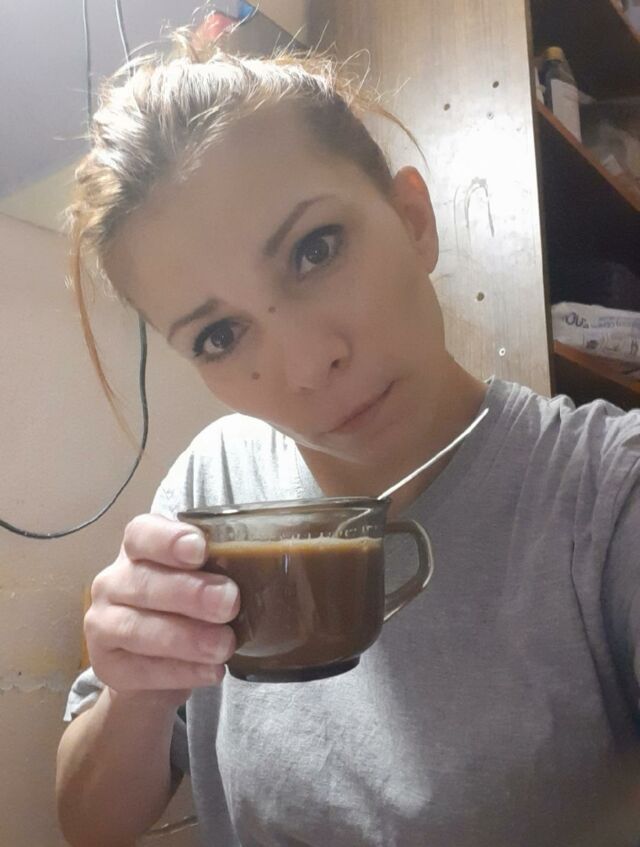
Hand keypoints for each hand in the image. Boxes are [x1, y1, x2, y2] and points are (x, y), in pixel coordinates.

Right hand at [84, 514, 238, 705]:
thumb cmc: (187, 608)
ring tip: (225, 645)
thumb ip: (223, 569)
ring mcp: (103, 623)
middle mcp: (114, 581)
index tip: (200, 549)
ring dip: (186, 637)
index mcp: (139, 549)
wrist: (154, 666)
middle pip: (145, 582)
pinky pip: (141, 668)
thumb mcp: (204, 580)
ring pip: (137, 627)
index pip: (143, 533)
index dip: (169, 539)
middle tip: (230, 602)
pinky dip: (181, 671)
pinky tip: (212, 671)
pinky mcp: (107, 665)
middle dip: (190, 593)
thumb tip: (274, 566)